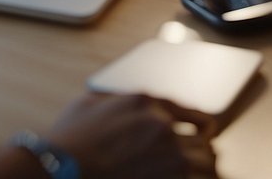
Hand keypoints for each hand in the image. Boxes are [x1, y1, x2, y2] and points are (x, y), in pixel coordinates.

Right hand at [46, 93, 216, 178]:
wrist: (64, 165)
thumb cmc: (70, 138)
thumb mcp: (89, 103)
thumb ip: (115, 101)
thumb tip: (122, 106)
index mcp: (144, 101)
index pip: (187, 110)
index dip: (201, 123)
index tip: (206, 131)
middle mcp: (161, 124)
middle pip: (203, 138)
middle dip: (204, 149)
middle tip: (205, 158)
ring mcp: (167, 153)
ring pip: (207, 161)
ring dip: (207, 168)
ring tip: (206, 173)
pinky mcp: (169, 178)